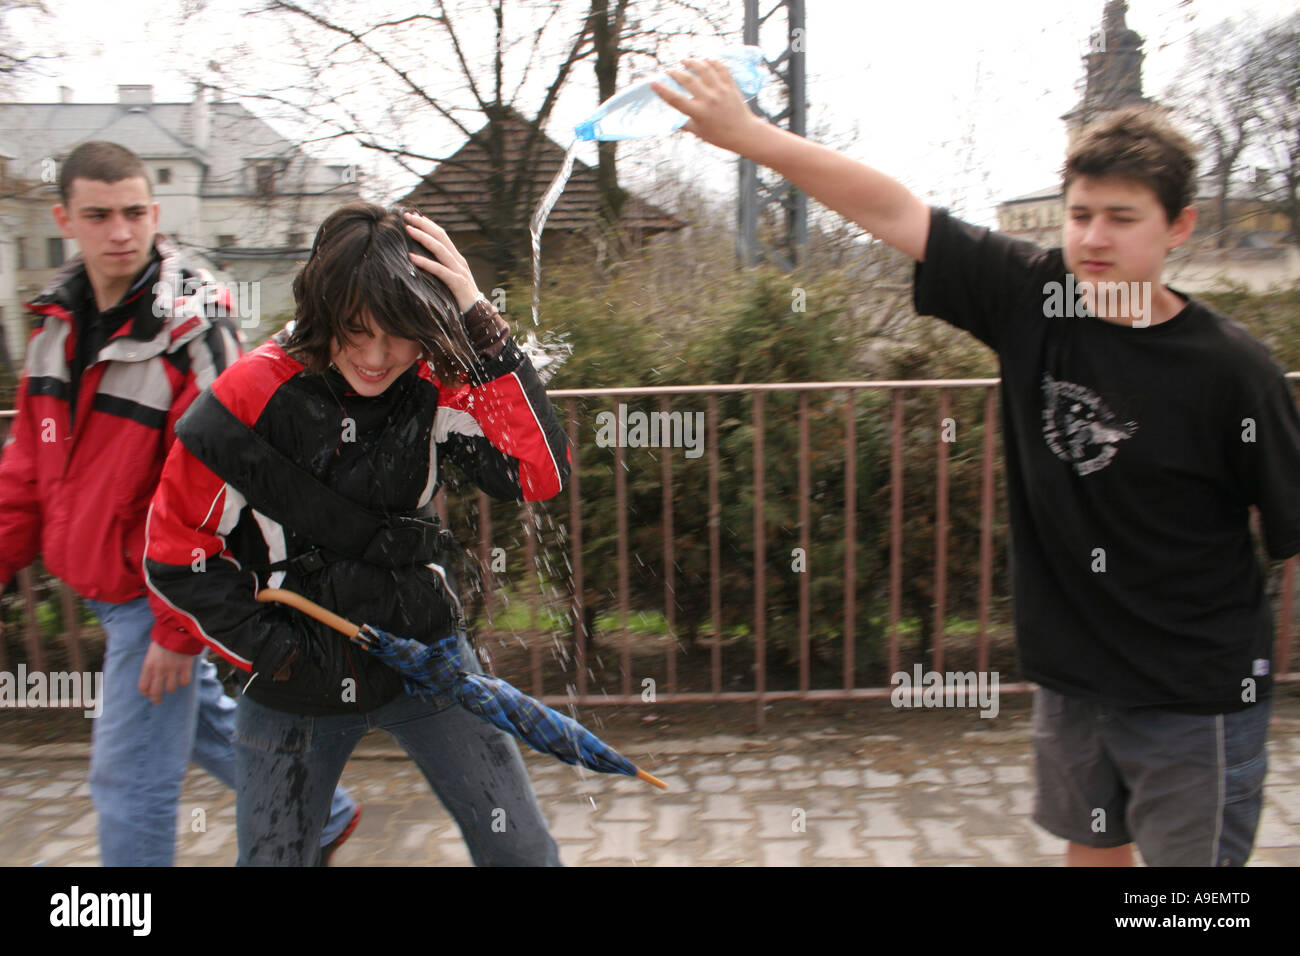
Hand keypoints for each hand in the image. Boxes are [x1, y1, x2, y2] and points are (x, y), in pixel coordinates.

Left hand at [138, 642, 194, 703]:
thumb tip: (151, 679)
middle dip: (156, 699)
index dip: (145, 693)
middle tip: (157, 701)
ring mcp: (173, 669)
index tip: (148, 694)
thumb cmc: (163, 640)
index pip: (143, 687)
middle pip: (155, 692)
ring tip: (172, 684)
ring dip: (171, 687)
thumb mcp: (151, 653)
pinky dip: (184, 681)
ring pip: (171, 689)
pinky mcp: (185, 666)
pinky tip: (183, 677)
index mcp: (148, 665)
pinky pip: (184, 682)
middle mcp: (159, 670)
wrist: (177, 629)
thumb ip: (150, 666)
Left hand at [403, 212, 481, 312]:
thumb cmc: (460, 299)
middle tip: (406, 215)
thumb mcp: (449, 280)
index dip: (427, 224)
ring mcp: (459, 271)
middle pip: (440, 236)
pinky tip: (412, 258)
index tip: (413, 215)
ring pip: (440, 249)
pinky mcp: (457, 283)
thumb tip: (419, 262)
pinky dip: (425, 263)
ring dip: (423, 237)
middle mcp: (459, 261)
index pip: (442, 235)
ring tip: (407, 230)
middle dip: (423, 224)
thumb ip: (439, 269)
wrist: (478, 315)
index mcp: (457, 258)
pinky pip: (439, 270)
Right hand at [651, 58, 766, 154]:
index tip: (653, 83)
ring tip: (685, 61)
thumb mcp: (698, 133)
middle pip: (687, 79)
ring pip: (704, 69)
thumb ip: (684, 124)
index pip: (675, 99)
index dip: (662, 90)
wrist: (743, 133)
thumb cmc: (719, 136)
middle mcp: (708, 99)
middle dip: (675, 72)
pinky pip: (721, 68)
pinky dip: (712, 62)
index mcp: (698, 113)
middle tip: (669, 70)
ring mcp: (720, 91)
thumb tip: (672, 119)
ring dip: (692, 62)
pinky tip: (706, 60)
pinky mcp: (730, 86)